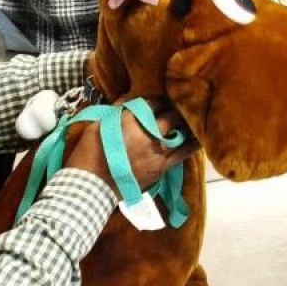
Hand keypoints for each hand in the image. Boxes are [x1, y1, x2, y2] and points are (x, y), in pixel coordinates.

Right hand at [66, 101, 199, 195]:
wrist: (89, 187)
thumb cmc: (88, 153)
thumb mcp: (98, 124)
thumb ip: (118, 111)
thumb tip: (130, 101)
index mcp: (131, 121)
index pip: (154, 103)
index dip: (159, 100)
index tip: (161, 100)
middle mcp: (148, 134)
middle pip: (171, 117)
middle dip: (176, 110)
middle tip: (180, 107)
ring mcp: (157, 153)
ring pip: (181, 134)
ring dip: (188, 126)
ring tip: (196, 119)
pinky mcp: (161, 168)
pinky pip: (182, 154)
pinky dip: (191, 145)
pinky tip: (198, 139)